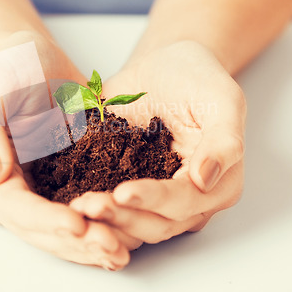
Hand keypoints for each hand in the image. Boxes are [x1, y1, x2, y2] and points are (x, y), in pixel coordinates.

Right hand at [0, 32, 136, 269]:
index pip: (14, 207)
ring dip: (90, 245)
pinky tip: (125, 239)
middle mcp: (10, 191)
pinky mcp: (61, 184)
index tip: (78, 225)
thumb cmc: (7, 68)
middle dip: (75, 242)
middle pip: (40, 230)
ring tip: (121, 253)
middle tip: (111, 249)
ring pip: (61, 231)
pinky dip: (100, 227)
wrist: (32, 61)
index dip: (45, 220)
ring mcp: (37, 190)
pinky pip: (79, 213)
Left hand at [69, 41, 245, 244]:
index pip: (185, 202)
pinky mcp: (128, 185)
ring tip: (76, 206)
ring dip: (104, 220)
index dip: (154, 201)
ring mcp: (155, 196)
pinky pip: (111, 205)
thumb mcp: (222, 100)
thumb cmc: (198, 78)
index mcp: (218, 185)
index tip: (123, 193)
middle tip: (87, 206)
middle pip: (156, 223)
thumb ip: (223, 140)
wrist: (164, 67)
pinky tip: (68, 202)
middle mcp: (187, 200)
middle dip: (121, 217)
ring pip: (132, 223)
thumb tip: (204, 179)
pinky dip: (93, 208)